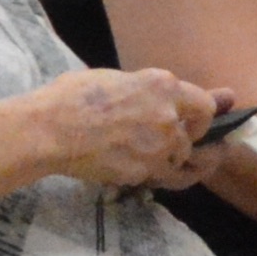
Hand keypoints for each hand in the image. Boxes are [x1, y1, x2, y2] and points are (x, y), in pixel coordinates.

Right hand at [22, 66, 229, 196]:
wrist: (51, 130)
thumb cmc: (73, 96)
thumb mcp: (116, 79)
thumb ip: (146, 90)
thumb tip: (157, 95)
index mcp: (162, 85)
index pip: (205, 105)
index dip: (201, 117)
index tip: (194, 123)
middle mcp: (169, 115)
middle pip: (195, 136)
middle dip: (183, 140)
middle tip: (165, 143)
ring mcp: (160, 146)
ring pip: (180, 159)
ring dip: (169, 159)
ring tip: (148, 158)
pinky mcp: (145, 171)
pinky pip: (161, 176)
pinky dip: (154, 175)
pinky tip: (140, 171)